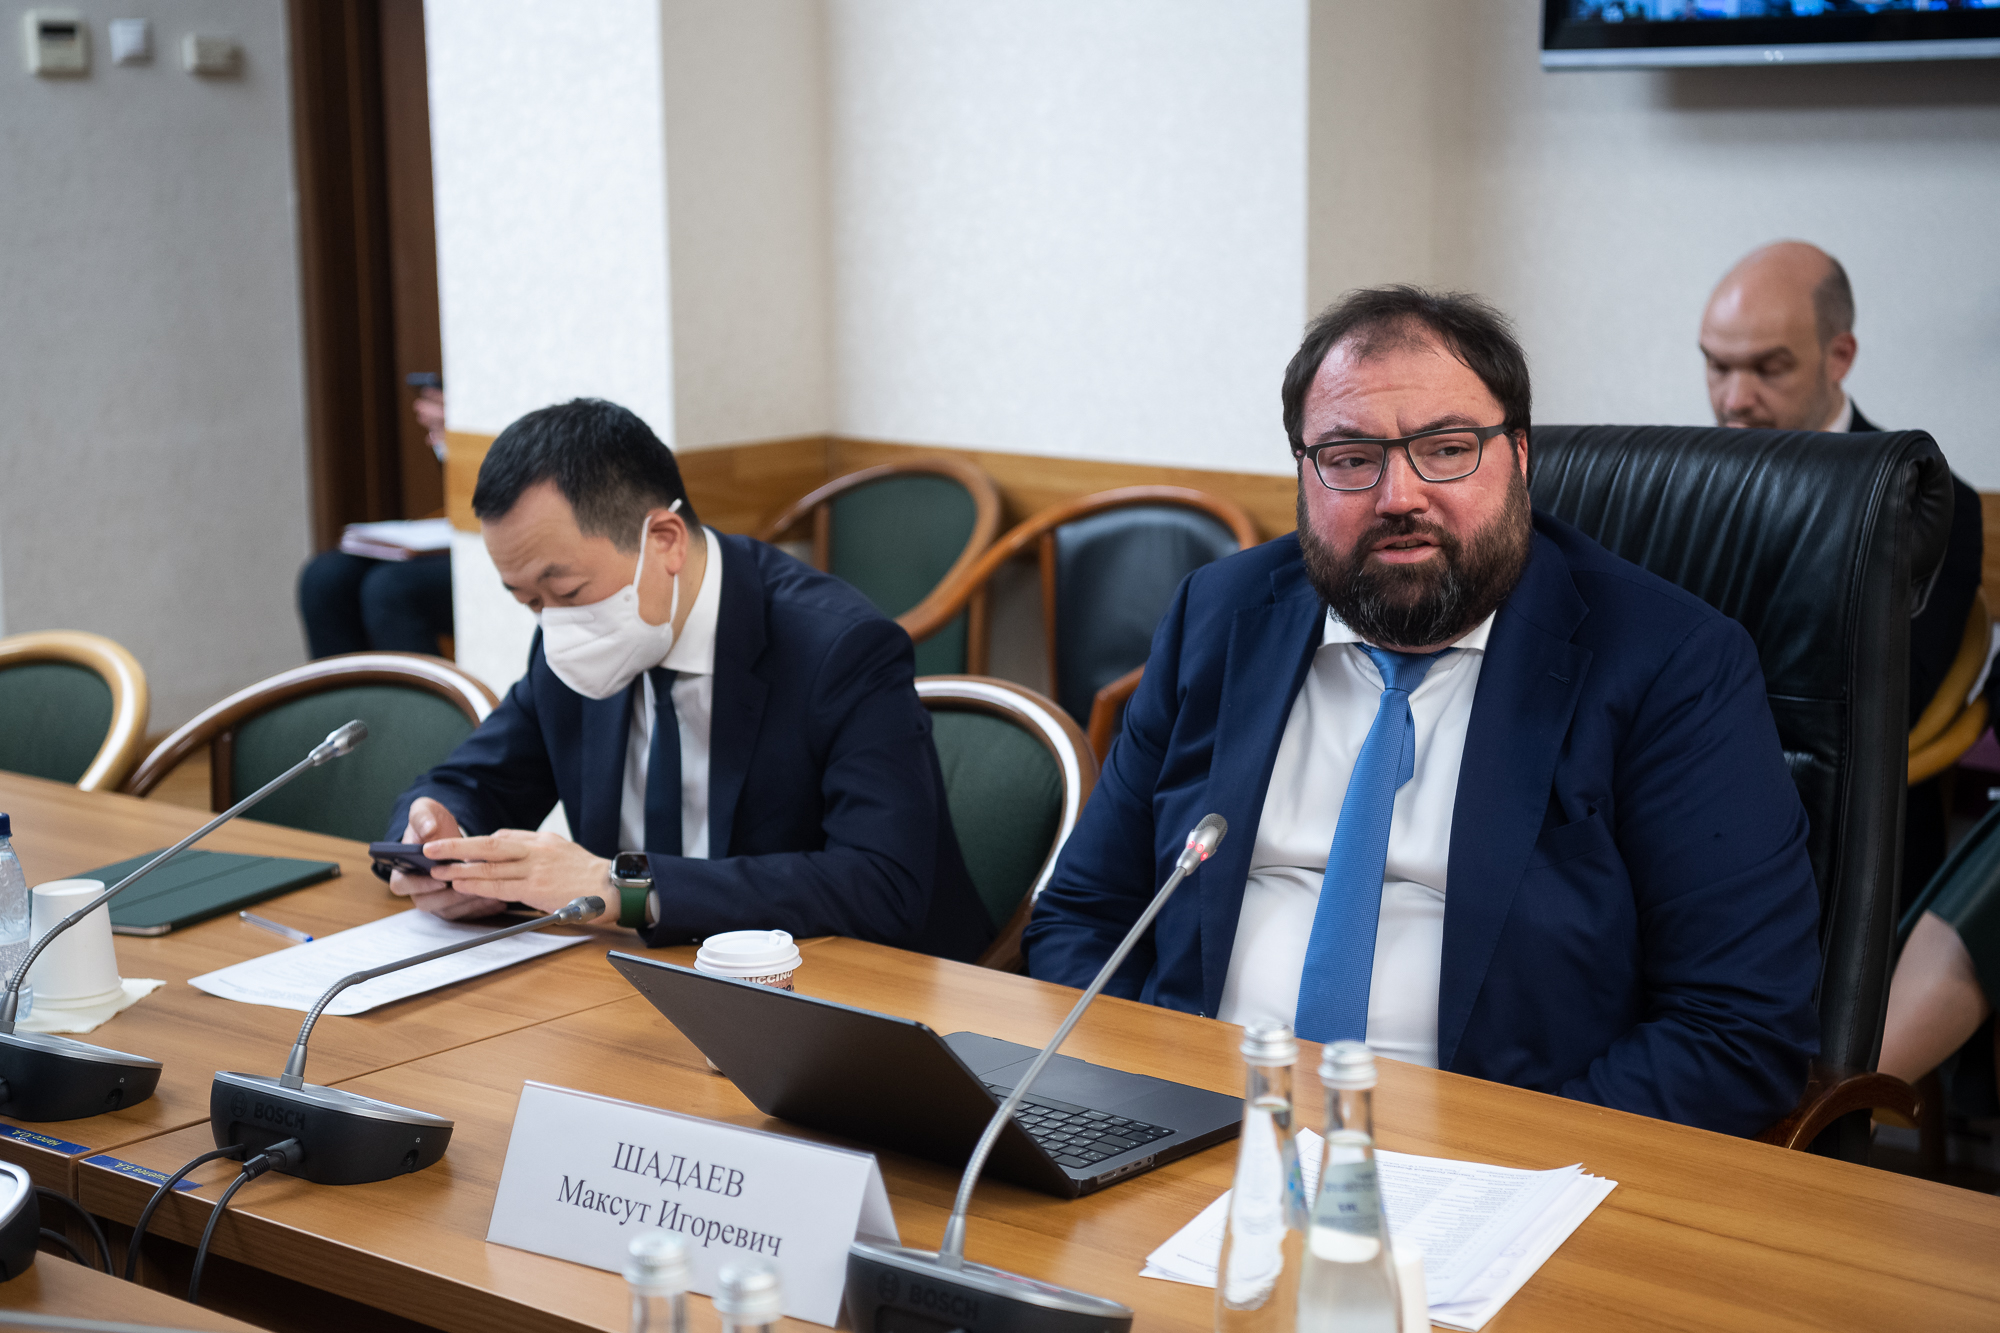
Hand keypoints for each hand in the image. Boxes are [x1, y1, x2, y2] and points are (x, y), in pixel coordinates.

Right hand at [388, 798, 507, 920]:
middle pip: (427, 903)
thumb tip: (428, 829)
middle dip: (449, 897)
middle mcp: (418, 888)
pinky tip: (498, 900)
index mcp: (404, 868)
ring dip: (468, 904)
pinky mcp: (454, 904)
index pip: (402, 884)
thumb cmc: (432, 824)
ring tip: (488, 894)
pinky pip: (465, 914)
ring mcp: (436, 898)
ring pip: (448, 910)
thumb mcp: (425, 812)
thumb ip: (422, 817)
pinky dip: (481, 908)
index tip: (439, 879)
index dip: (419, 885)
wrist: (449, 832)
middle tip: (469, 888)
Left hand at [424, 827, 618, 925]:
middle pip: (489, 844)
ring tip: (438, 870)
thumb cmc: (590, 874)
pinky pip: (499, 886)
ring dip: (460, 868)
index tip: (460, 848)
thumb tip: (511, 851)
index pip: (504, 836)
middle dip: (457, 846)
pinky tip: (461, 885)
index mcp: (543, 840)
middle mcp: (536, 850)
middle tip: (431, 848)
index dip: (477, 844)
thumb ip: (537, 850)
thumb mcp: (563, 851)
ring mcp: (534, 868)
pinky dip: (477, 885)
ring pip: (489, 866)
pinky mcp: (535, 888)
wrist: (613, 887)